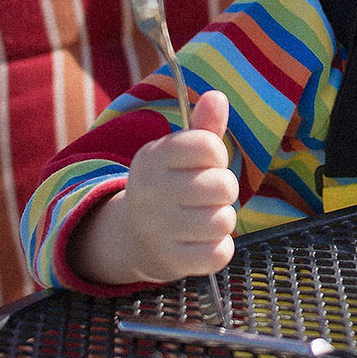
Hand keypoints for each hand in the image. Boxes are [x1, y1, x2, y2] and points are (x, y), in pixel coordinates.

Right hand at [69, 90, 239, 286]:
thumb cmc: (171, 185)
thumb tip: (217, 96)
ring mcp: (155, 229)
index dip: (217, 155)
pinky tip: (202, 242)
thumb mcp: (181, 153)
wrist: (131, 236)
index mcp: (153, 157)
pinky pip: (219, 254)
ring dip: (222, 220)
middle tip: (207, 195)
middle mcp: (149, 192)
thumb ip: (203, 127)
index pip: (209, 146)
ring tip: (203, 218)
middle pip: (223, 186)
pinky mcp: (167, 262)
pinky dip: (219, 249)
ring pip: (224, 221)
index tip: (205, 163)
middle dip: (225, 190)